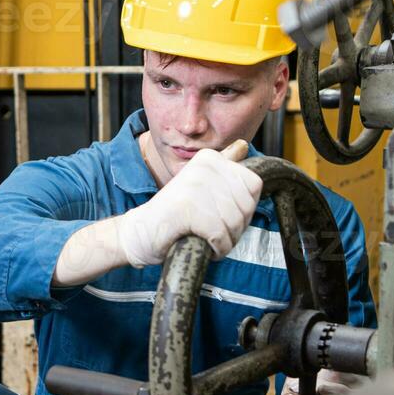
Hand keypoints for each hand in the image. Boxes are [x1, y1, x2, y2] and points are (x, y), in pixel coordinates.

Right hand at [116, 138, 262, 264]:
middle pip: (245, 206)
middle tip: (215, 233)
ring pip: (234, 222)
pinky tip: (204, 246)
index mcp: (209, 158)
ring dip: (226, 240)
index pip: (253, 185)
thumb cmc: (172, 214)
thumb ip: (223, 167)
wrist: (140, 232)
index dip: (244, 208)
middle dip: (235, 228)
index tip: (224, 216)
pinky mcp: (188, 208)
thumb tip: (243, 145)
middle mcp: (204, 167)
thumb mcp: (199, 185)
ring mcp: (195, 186)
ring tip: (208, 240)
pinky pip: (220, 235)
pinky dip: (217, 249)